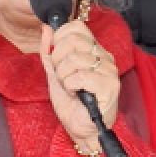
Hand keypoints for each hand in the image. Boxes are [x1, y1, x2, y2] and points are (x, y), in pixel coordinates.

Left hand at [40, 20, 119, 143]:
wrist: (81, 129)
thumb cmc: (72, 104)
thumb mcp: (55, 74)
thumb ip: (49, 51)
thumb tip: (46, 28)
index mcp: (93, 50)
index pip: (76, 27)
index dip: (59, 39)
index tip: (57, 58)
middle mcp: (104, 56)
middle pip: (72, 40)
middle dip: (58, 60)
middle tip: (62, 76)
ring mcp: (109, 70)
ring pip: (74, 59)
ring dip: (64, 77)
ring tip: (70, 88)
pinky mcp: (110, 85)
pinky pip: (80, 76)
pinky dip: (71, 86)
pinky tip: (76, 94)